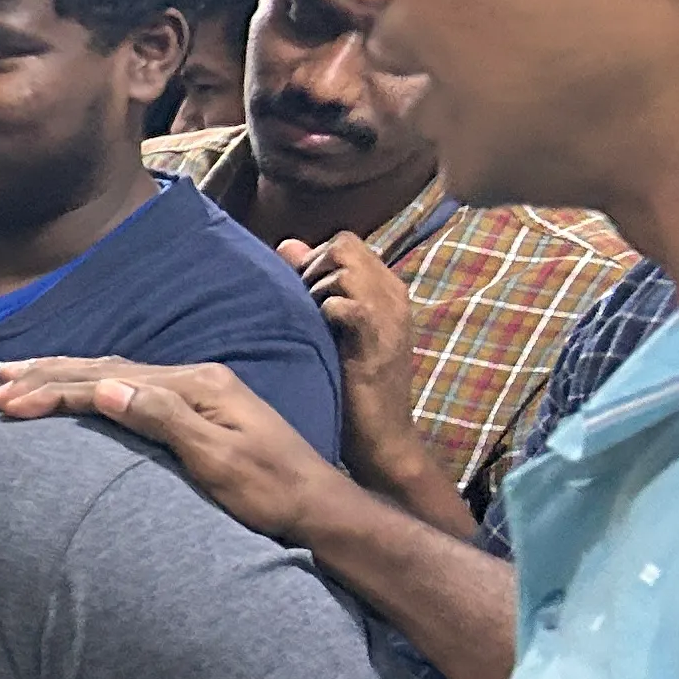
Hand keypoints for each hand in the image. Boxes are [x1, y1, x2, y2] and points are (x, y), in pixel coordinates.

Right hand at [0, 355, 347, 545]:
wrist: (317, 507)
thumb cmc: (270, 492)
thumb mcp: (218, 458)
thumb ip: (162, 418)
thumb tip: (105, 388)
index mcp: (196, 385)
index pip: (108, 382)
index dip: (53, 390)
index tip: (6, 402)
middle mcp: (194, 379)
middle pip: (105, 370)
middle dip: (47, 376)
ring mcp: (197, 392)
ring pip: (115, 376)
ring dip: (63, 376)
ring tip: (19, 378)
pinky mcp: (198, 411)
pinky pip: (130, 389)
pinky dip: (90, 387)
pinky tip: (76, 390)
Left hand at [277, 235, 428, 485]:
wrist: (382, 436)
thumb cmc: (351, 384)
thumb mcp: (332, 326)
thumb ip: (313, 283)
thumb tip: (287, 245)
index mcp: (384, 288)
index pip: (346, 242)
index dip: (314, 258)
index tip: (298, 292)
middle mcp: (392, 294)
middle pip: (344, 246)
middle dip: (311, 268)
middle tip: (300, 305)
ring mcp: (389, 317)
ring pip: (343, 270)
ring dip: (314, 290)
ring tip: (309, 323)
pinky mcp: (377, 342)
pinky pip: (347, 306)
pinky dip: (325, 312)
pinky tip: (319, 336)